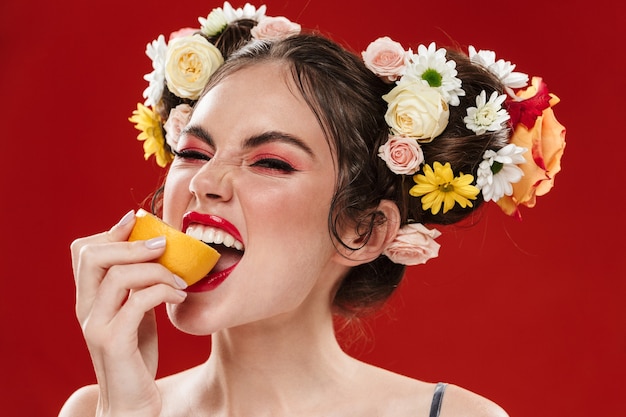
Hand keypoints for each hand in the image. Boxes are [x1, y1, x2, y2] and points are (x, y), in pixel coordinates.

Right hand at [70, 210, 187, 415]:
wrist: (132, 400)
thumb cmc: (136, 354)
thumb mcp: (135, 311)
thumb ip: (136, 285)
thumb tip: (155, 249)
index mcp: (88, 297)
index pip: (84, 251)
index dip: (112, 230)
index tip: (141, 222)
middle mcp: (85, 308)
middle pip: (92, 255)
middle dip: (132, 243)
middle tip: (164, 246)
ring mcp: (96, 325)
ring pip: (118, 276)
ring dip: (157, 270)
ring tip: (180, 280)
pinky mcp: (114, 341)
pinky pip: (138, 302)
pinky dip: (164, 291)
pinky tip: (180, 296)